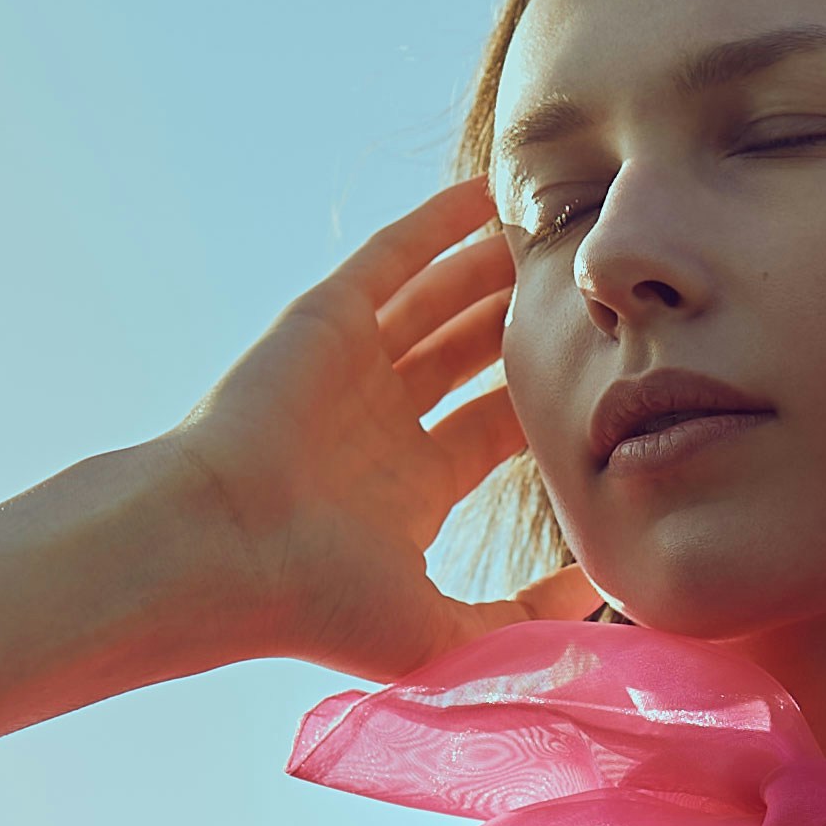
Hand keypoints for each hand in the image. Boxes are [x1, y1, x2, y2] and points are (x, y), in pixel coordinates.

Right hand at [154, 181, 585, 680]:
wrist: (217, 552)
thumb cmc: (315, 603)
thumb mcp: (443, 632)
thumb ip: (521, 616)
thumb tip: (598, 595)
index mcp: (409, 489)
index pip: (494, 429)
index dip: (547, 400)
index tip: (607, 373)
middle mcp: (381, 422)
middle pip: (470, 357)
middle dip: (525, 325)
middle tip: (591, 291)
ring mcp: (349, 366)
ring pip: (437, 302)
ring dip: (491, 269)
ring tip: (555, 234)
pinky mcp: (324, 318)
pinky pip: (390, 258)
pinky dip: (435, 224)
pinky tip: (487, 194)